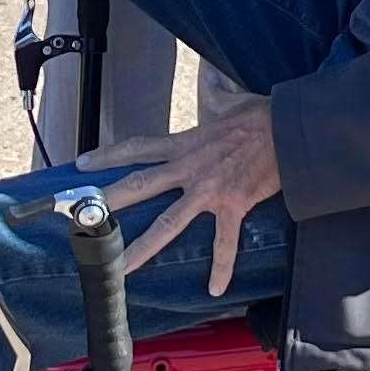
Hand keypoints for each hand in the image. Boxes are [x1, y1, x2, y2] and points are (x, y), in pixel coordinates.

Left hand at [82, 99, 279, 294]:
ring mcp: (209, 189)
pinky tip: (215, 287)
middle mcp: (190, 167)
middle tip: (80, 215)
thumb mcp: (230, 101)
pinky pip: (225, 242)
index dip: (108, 155)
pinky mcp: (234, 205)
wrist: (289, 128)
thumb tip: (215, 83)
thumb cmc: (262, 115)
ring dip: (142, 247)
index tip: (83, 164)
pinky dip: (221, 267)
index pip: (138, 148)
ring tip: (121, 267)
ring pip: (168, 222)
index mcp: (186, 143)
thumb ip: (216, 97)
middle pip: (140, 185)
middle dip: (108, 200)